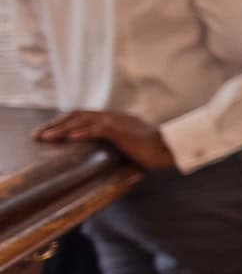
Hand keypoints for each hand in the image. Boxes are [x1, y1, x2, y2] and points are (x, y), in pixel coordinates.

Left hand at [35, 111, 178, 170]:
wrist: (171, 148)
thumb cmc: (153, 151)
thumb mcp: (128, 145)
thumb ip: (113, 146)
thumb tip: (100, 158)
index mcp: (114, 119)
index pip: (83, 117)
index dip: (64, 123)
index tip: (49, 132)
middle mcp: (113, 117)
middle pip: (77, 115)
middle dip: (56, 124)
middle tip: (38, 135)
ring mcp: (117, 122)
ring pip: (83, 121)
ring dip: (62, 129)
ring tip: (46, 137)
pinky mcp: (121, 131)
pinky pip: (98, 129)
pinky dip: (82, 132)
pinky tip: (70, 137)